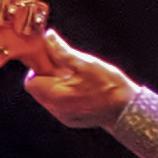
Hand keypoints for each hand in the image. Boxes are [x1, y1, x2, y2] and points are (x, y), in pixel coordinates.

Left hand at [16, 32, 131, 130]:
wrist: (128, 110)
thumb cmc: (109, 86)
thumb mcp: (85, 63)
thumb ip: (62, 51)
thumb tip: (49, 37)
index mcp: (55, 95)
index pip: (30, 82)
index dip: (38, 68)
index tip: (50, 60)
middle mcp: (55, 109)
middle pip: (38, 90)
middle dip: (48, 76)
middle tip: (65, 68)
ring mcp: (63, 116)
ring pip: (49, 97)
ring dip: (56, 85)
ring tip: (76, 79)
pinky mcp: (71, 120)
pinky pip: (59, 105)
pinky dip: (64, 95)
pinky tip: (81, 89)